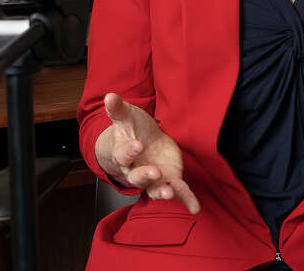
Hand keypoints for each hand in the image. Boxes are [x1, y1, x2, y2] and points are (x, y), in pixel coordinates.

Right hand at [94, 92, 199, 213]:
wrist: (143, 141)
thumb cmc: (132, 129)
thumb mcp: (126, 116)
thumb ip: (118, 109)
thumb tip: (109, 96)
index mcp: (123, 155)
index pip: (123, 156)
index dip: (129, 151)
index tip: (138, 145)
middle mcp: (136, 171)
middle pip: (137, 177)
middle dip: (145, 175)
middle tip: (154, 172)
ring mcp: (154, 178)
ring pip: (155, 189)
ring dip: (162, 192)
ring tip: (169, 193)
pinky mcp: (170, 180)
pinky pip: (178, 192)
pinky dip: (186, 199)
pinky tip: (195, 207)